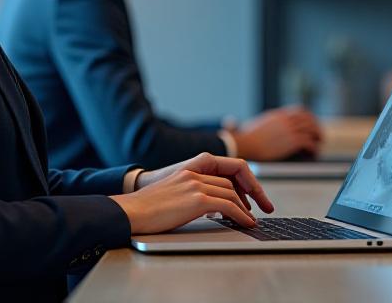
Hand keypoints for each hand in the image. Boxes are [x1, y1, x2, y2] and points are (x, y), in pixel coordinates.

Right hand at [109, 153, 273, 234]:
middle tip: (259, 209)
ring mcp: (196, 184)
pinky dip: (241, 215)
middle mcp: (196, 172)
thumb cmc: (149, 207)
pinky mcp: (196, 200)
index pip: (229, 168)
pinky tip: (245, 223)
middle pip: (233, 181)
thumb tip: (215, 205)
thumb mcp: (176, 191)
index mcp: (192, 167)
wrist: (132, 212)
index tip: (254, 194)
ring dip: (245, 208)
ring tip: (250, 220)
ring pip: (232, 193)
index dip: (245, 180)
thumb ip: (194, 191)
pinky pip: (228, 205)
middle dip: (251, 196)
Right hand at [231, 106, 321, 160]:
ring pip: (311, 129)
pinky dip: (313, 147)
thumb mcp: (250, 126)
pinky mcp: (292, 141)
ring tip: (318, 144)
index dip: (308, 117)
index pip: (299, 111)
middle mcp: (286, 120)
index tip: (311, 123)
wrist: (243, 145)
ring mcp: (290, 129)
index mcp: (278, 115)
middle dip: (315, 126)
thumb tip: (231, 121)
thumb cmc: (244, 139)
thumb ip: (251, 123)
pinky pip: (309, 142)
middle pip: (308, 119)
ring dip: (317, 136)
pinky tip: (313, 152)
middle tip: (319, 135)